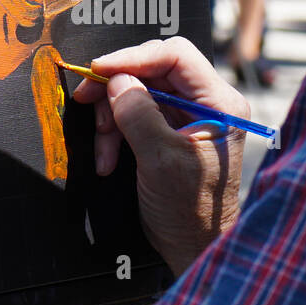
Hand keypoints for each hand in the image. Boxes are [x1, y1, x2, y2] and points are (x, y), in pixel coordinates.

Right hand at [72, 37, 247, 275]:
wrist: (194, 249)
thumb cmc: (191, 211)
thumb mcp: (161, 160)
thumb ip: (139, 115)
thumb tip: (116, 80)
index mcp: (220, 104)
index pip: (176, 55)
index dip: (133, 57)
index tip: (99, 69)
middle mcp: (207, 104)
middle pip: (152, 71)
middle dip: (116, 90)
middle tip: (85, 101)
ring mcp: (187, 118)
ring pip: (137, 94)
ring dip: (111, 119)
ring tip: (103, 152)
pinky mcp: (169, 133)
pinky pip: (135, 117)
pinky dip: (115, 136)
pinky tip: (108, 161)